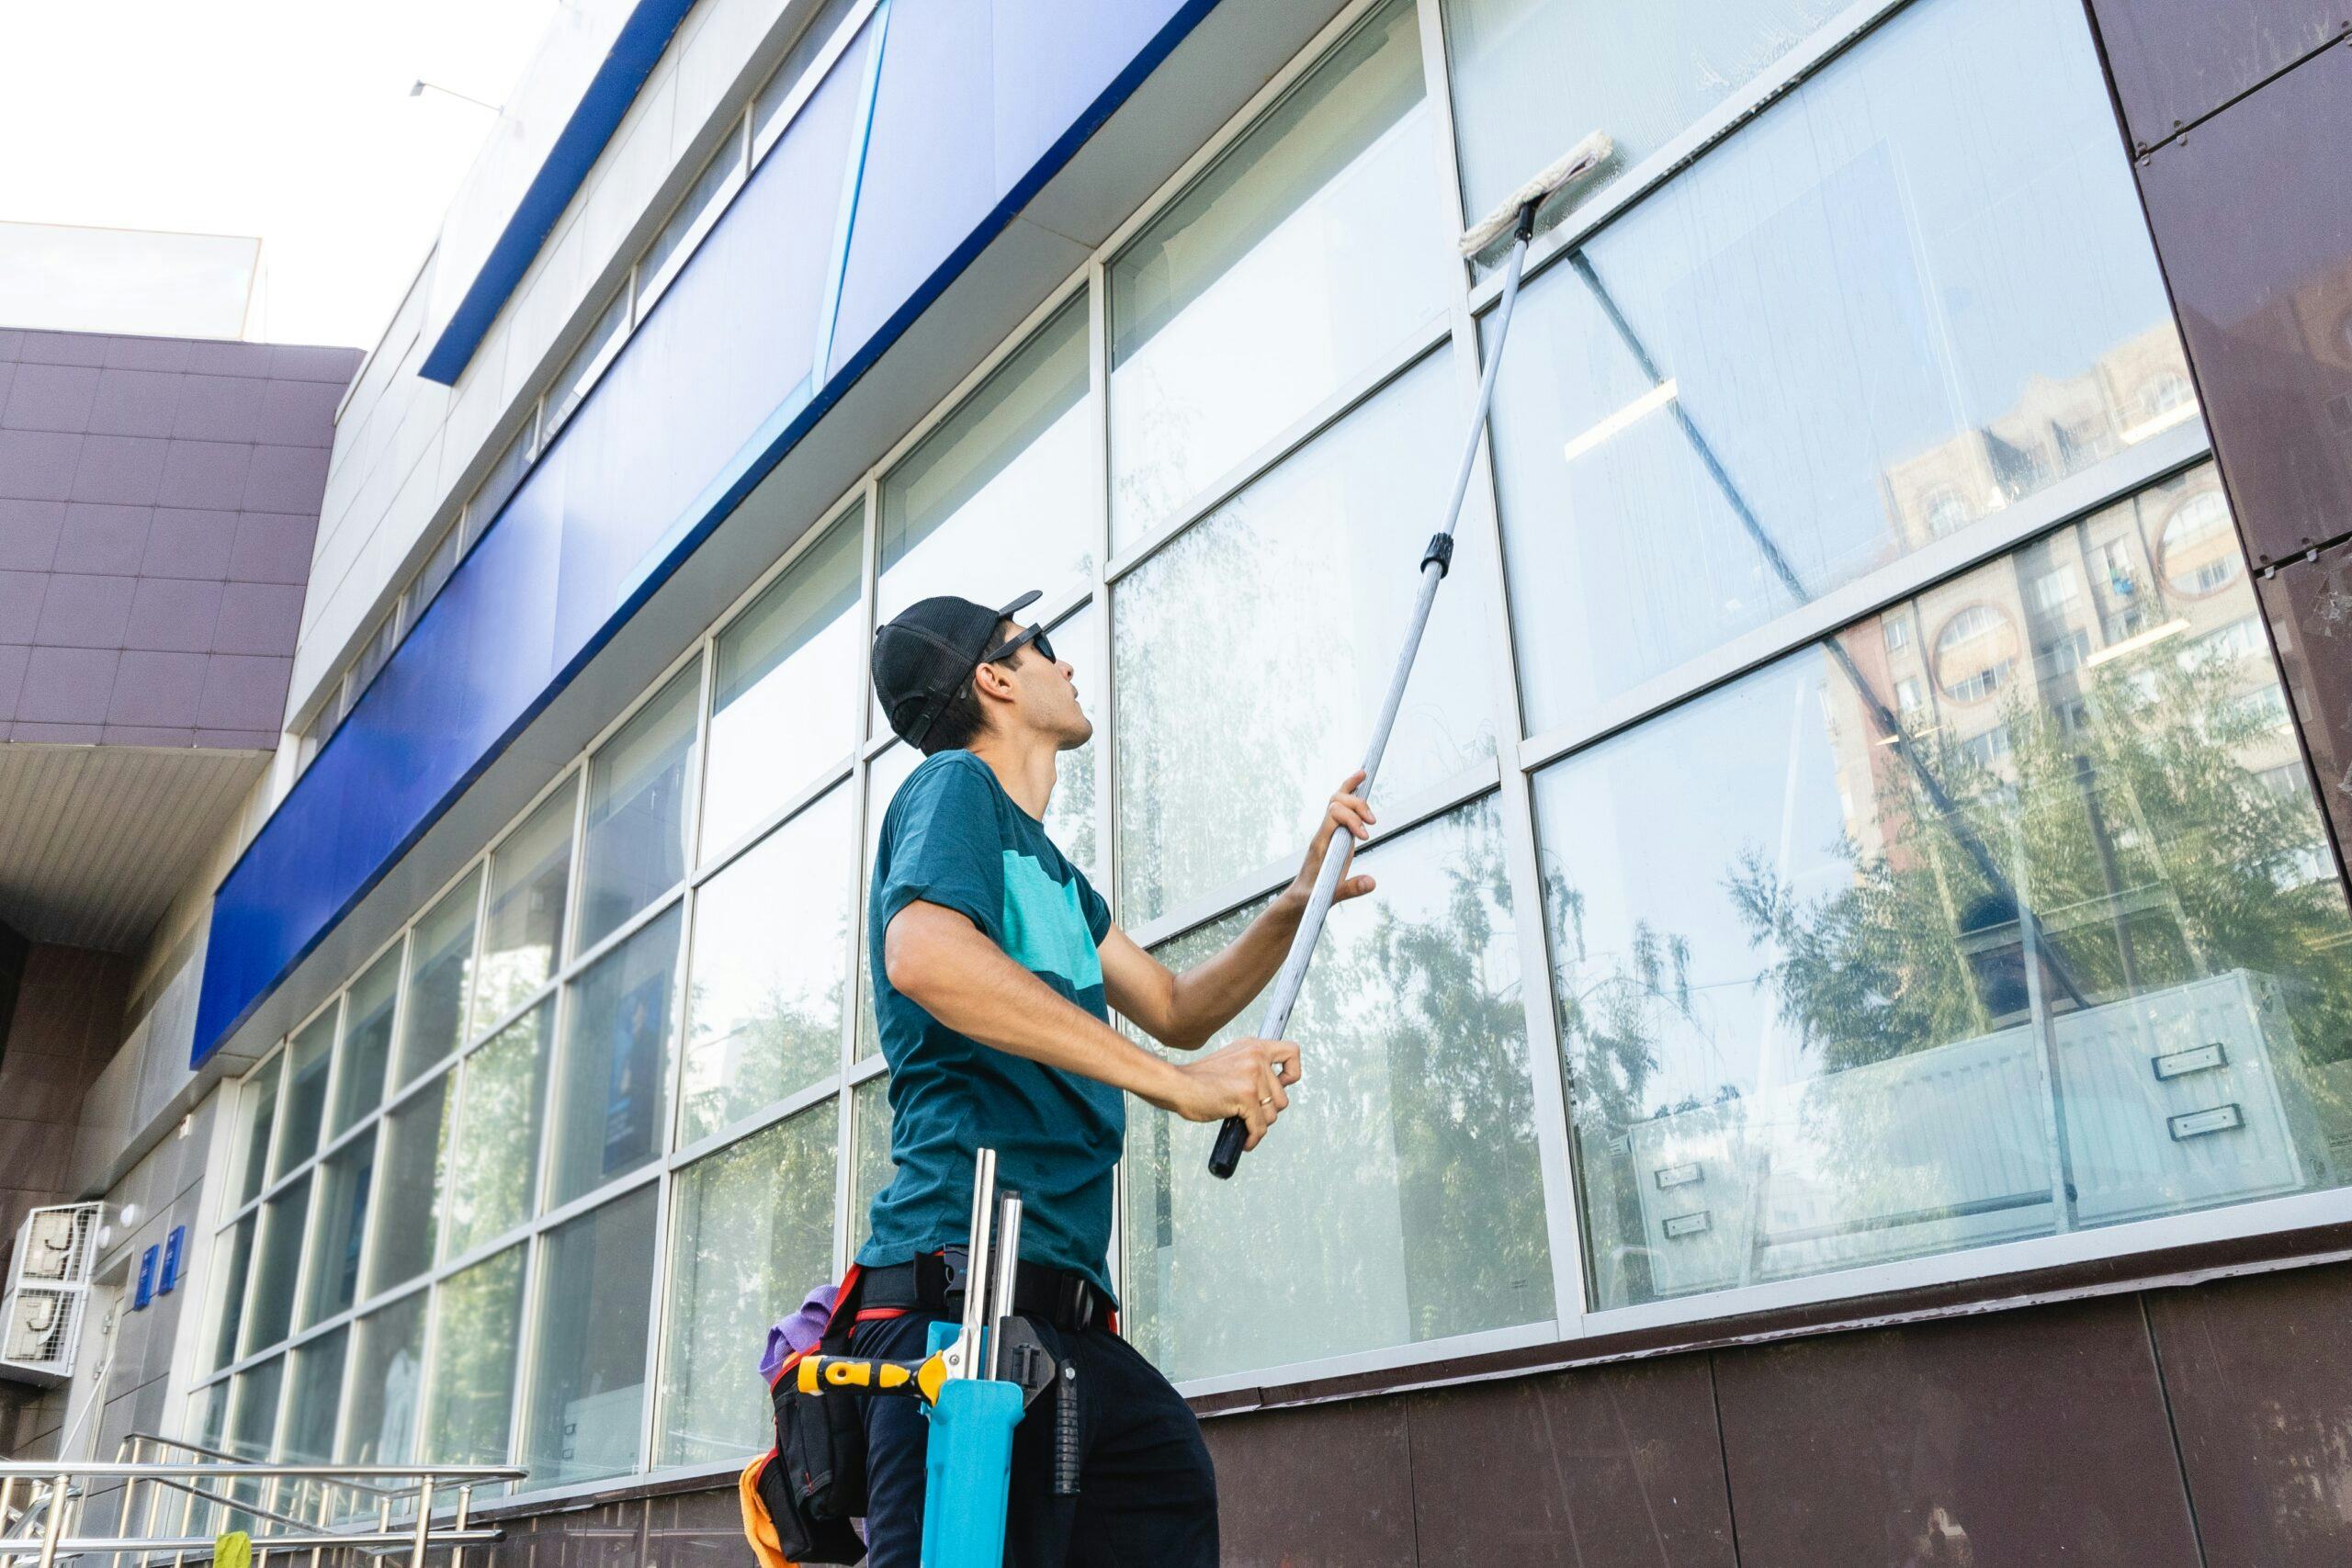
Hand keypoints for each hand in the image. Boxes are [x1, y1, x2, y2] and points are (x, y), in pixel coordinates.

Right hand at [1163, 1038, 1301, 1150]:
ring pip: (1273, 1113)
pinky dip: (1254, 1137)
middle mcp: (1256, 1058)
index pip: (1292, 1052)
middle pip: (1282, 1096)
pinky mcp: (1246, 1096)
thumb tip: (1274, 1091)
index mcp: (1254, 1047)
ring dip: (1260, 1124)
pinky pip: (1260, 1126)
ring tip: (1244, 1124)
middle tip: (1251, 1113)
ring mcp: (1253, 1077)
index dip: (1292, 1073)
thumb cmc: (1198, 1079)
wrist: (1177, 1085)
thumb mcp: (1231, 1061)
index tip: (1280, 1085)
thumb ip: (1253, 1068)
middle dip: (1268, 1110)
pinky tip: (1246, 1140)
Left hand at [1281, 770, 1376, 912]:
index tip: (1366, 837)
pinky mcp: (1337, 835)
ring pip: (1338, 800)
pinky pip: (1342, 808)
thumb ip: (1349, 889)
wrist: (1300, 898)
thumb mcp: (1328, 896)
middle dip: (1357, 805)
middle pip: (1336, 801)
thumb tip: (1372, 882)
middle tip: (1373, 822)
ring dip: (1356, 797)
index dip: (1352, 819)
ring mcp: (1330, 832)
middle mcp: (1324, 832)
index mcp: (1320, 843)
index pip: (1333, 815)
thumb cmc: (1311, 897)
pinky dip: (1352, 793)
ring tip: (1372, 814)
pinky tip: (1361, 782)